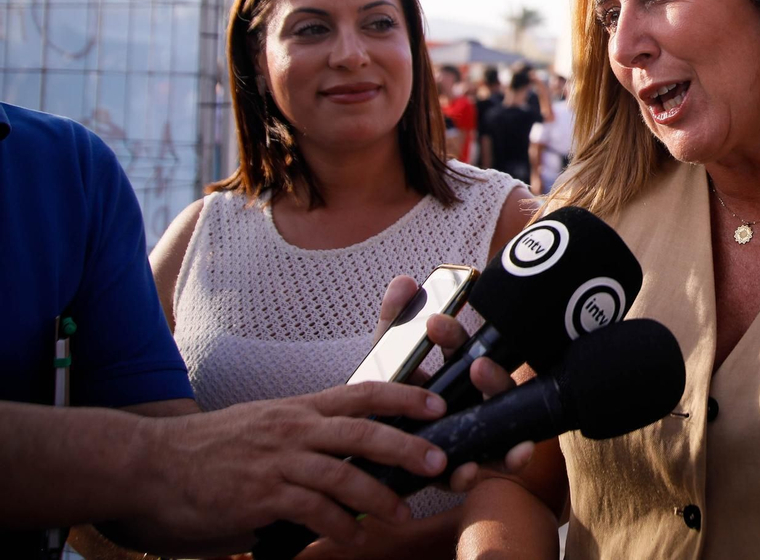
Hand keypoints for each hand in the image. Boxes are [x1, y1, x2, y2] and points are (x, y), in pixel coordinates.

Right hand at [134, 383, 448, 554]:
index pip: (363, 392)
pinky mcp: (259, 495)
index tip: (437, 404)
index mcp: (299, 408)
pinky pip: (312, 509)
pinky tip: (352, 538)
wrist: (150, 464)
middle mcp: (294, 429)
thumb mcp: (266, 426)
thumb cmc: (211, 448)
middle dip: (407, 446)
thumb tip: (349, 453)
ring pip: (344, 473)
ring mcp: (277, 461)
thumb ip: (306, 434)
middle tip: (439, 462)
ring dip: (380, 497)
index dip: (404, 396)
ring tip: (403, 515)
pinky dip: (338, 525)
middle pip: (364, 431)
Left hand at [375, 275, 529, 491]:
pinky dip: (490, 467)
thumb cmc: (388, 405)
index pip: (461, 348)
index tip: (435, 323)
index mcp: (452, 371)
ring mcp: (476, 433)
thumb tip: (404, 282)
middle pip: (496, 386)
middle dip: (494, 377)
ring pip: (506, 427)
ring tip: (501, 430)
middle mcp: (472, 400)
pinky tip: (472, 468)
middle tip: (477, 367)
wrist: (371, 456)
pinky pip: (488, 468)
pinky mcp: (467, 466)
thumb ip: (394, 326)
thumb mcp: (387, 366)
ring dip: (508, 430)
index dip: (453, 336)